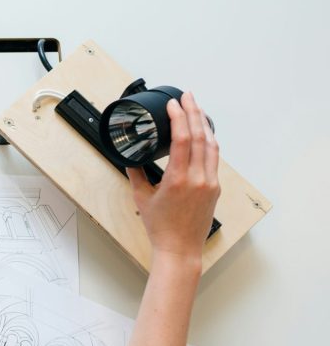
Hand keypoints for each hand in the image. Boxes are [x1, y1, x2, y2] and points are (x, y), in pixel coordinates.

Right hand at [128, 92, 220, 263]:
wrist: (180, 249)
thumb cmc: (161, 228)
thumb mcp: (142, 198)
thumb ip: (136, 174)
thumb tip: (130, 159)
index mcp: (178, 179)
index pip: (182, 139)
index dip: (179, 117)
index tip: (174, 104)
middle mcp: (198, 178)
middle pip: (200, 136)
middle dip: (194, 112)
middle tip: (188, 96)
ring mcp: (210, 182)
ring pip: (211, 145)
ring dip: (204, 124)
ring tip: (197, 109)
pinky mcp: (215, 187)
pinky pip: (214, 158)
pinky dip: (208, 141)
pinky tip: (203, 134)